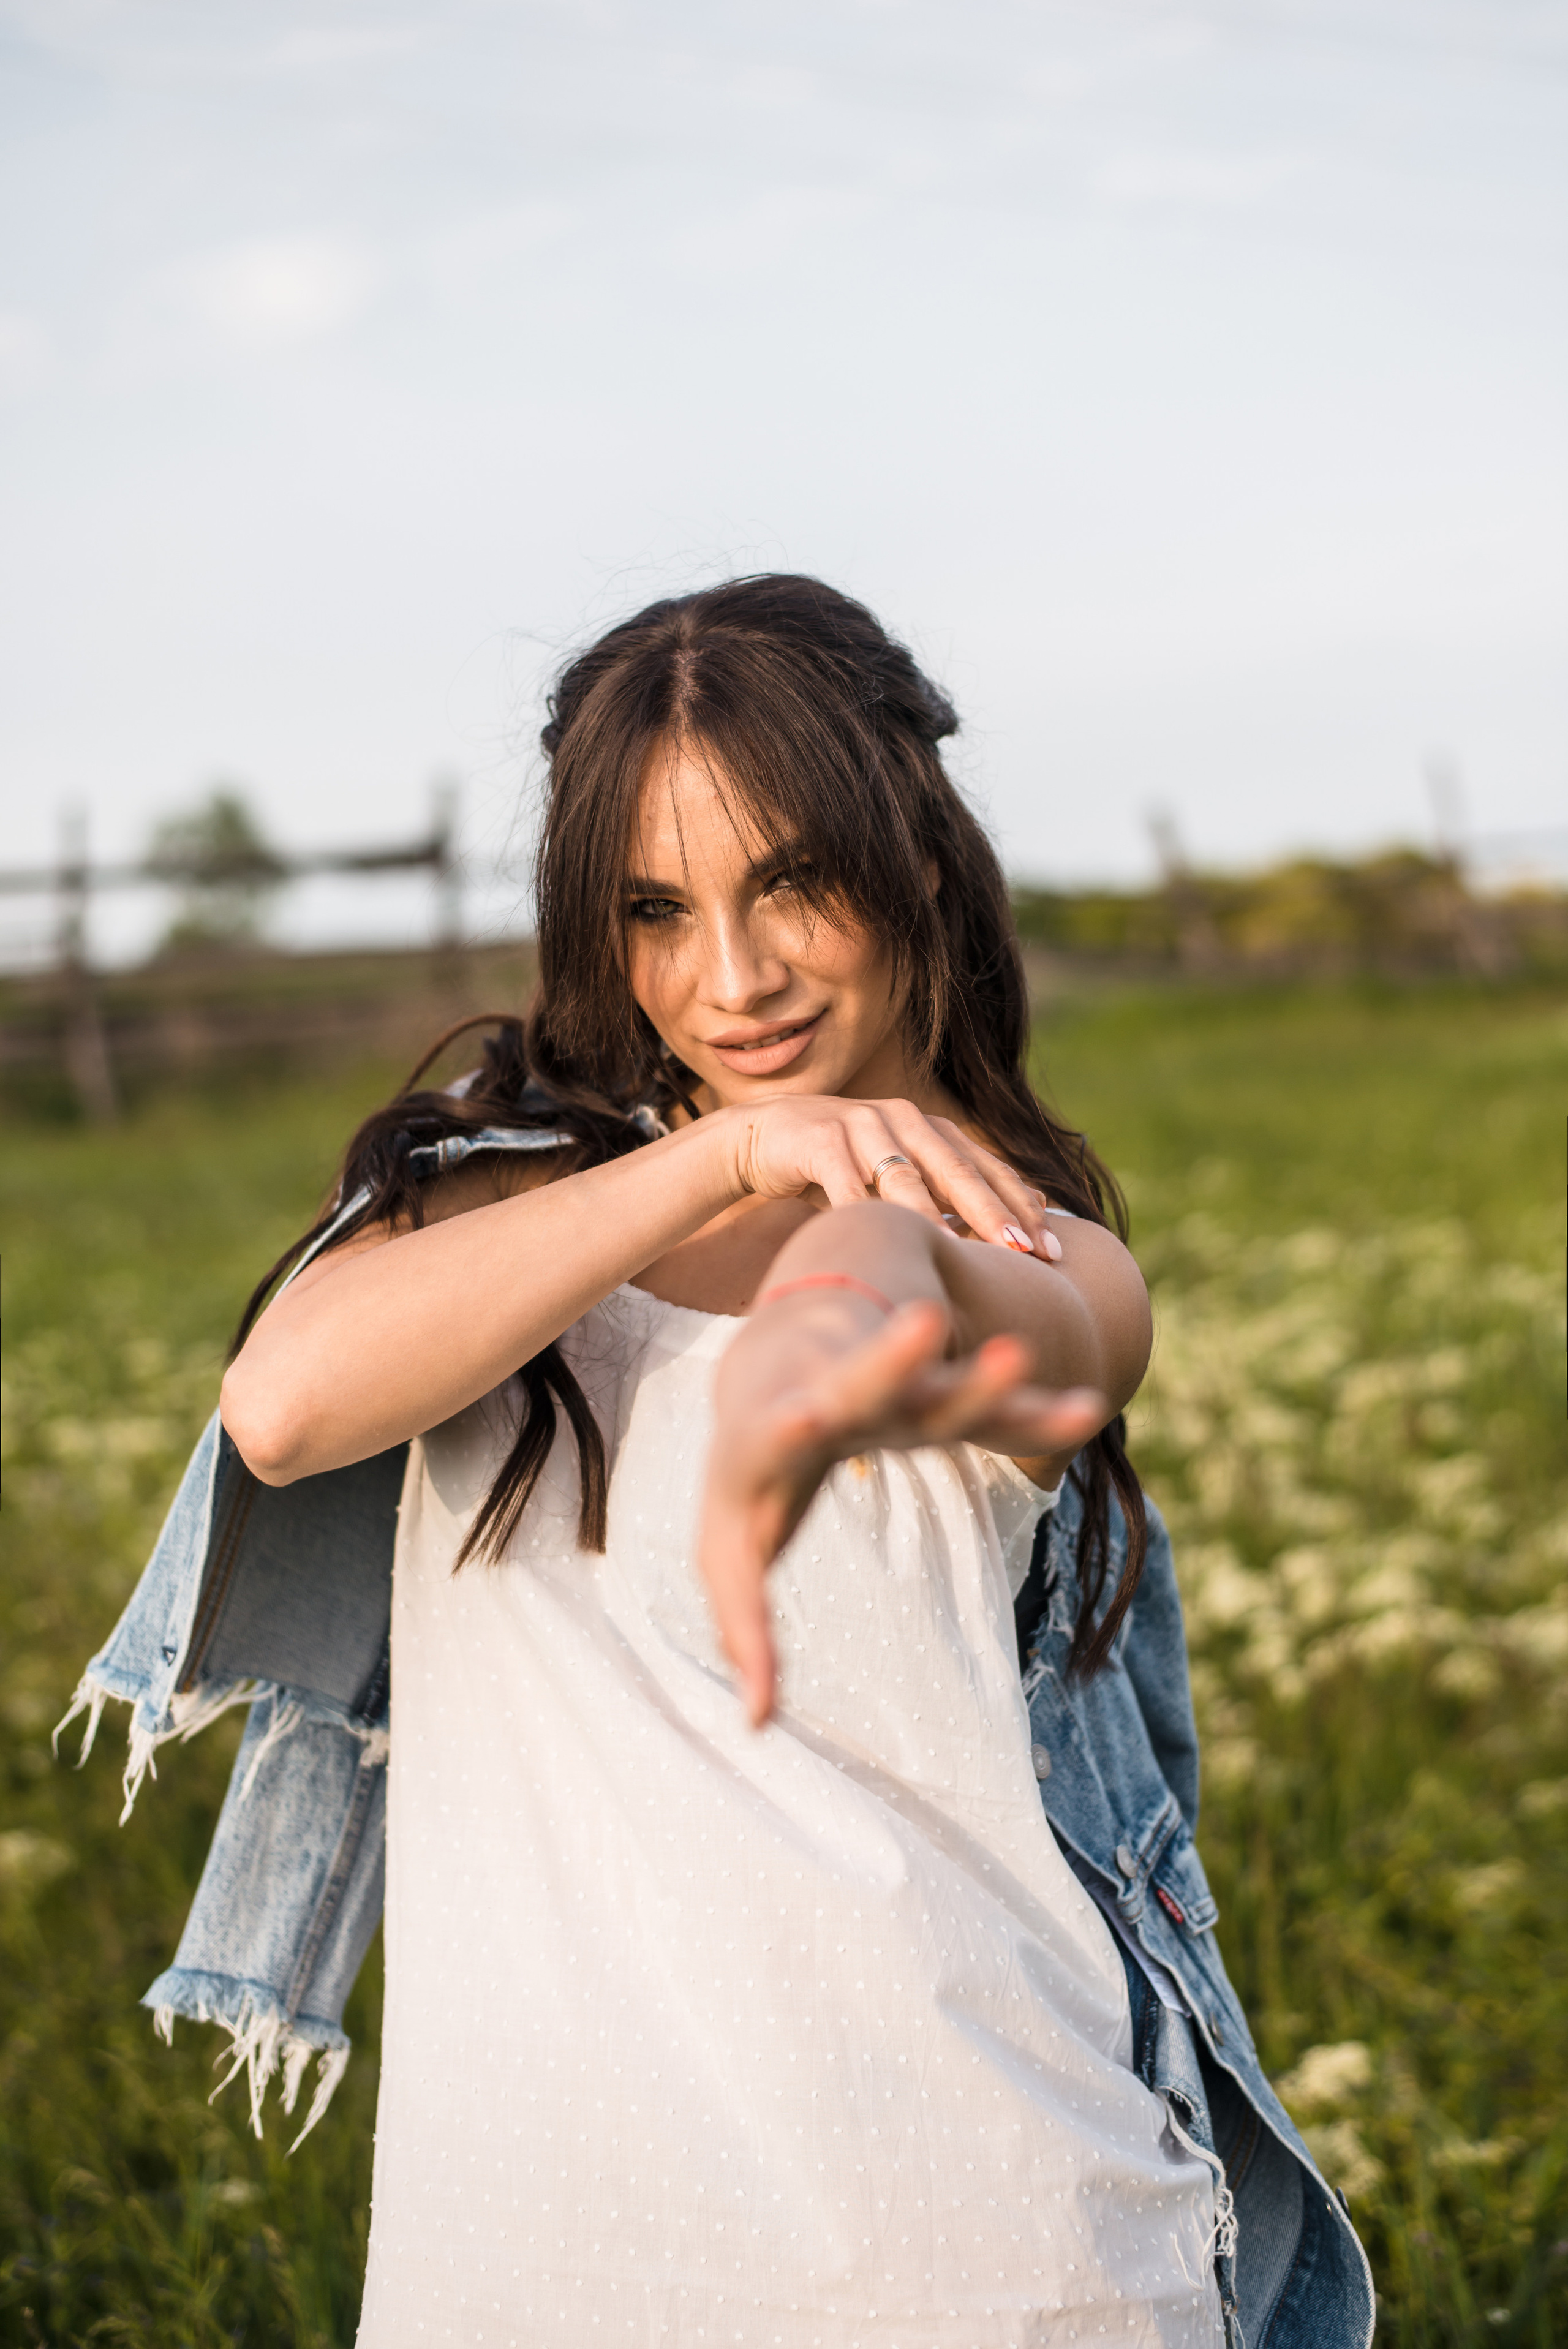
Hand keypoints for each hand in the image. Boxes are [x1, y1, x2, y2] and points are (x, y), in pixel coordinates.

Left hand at [698, 1296, 1102, 1725]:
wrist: (784, 1350)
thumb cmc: (753, 1470)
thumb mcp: (730, 1544)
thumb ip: (742, 1626)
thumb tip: (754, 1725)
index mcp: (771, 1430)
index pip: (777, 1438)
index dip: (791, 1431)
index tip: (808, 1415)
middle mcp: (834, 1396)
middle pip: (866, 1378)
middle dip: (892, 1359)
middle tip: (921, 1325)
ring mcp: (892, 1392)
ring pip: (938, 1387)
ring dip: (977, 1382)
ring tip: (1017, 1356)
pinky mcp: (937, 1395)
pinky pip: (996, 1417)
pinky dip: (1038, 1418)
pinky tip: (1085, 1411)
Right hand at [718, 1095, 1061, 1258]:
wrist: (765, 1136)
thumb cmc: (844, 1165)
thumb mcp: (903, 1174)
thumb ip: (954, 1191)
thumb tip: (1027, 1215)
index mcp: (933, 1129)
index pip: (989, 1169)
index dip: (1022, 1207)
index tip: (1052, 1252)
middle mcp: (904, 1119)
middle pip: (956, 1170)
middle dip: (993, 1212)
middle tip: (1024, 1252)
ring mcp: (860, 1125)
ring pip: (904, 1175)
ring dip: (934, 1213)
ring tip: (960, 1248)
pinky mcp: (817, 1140)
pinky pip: (844, 1180)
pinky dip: (864, 1209)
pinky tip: (883, 1238)